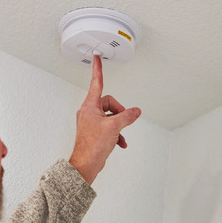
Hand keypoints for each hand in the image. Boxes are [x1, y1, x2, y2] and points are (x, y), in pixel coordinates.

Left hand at [69, 55, 140, 184]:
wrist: (85, 165)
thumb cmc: (92, 146)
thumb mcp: (114, 127)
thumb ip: (127, 116)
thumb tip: (135, 111)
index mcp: (89, 106)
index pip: (96, 82)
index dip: (97, 69)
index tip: (96, 57)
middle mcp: (89, 112)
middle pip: (109, 103)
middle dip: (119, 112)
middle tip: (123, 123)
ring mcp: (91, 122)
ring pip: (111, 117)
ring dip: (119, 126)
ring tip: (120, 136)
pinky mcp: (95, 132)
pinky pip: (110, 127)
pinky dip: (117, 134)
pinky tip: (120, 143)